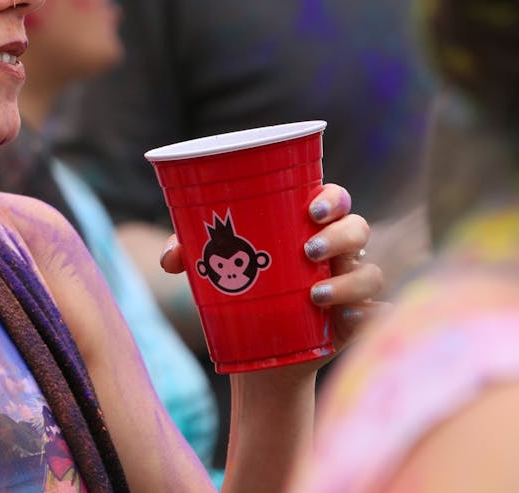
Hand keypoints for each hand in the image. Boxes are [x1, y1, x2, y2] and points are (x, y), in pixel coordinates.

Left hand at [159, 183, 384, 353]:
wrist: (260, 350)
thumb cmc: (242, 290)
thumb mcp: (215, 269)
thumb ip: (191, 254)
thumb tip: (172, 259)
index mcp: (310, 227)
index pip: (335, 199)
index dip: (332, 198)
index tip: (310, 210)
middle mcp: (338, 252)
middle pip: (358, 229)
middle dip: (339, 236)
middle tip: (308, 250)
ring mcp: (352, 285)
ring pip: (370, 272)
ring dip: (348, 281)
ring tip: (313, 295)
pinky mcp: (358, 321)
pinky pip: (378, 314)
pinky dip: (368, 315)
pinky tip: (346, 320)